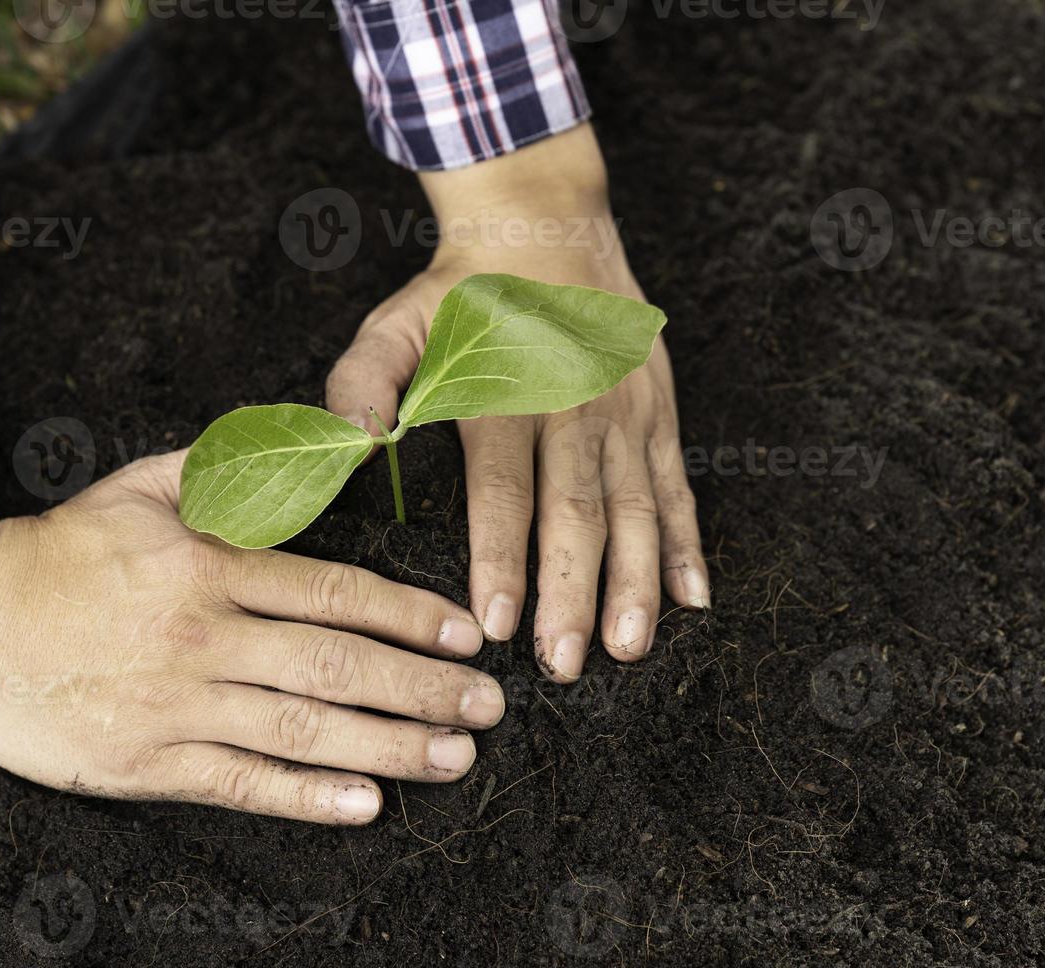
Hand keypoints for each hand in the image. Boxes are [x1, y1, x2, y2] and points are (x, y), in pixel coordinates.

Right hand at [0, 451, 503, 824]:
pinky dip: (308, 798)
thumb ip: (228, 471)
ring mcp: (178, 703)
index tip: (466, 633)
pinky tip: (366, 805)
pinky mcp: (146, 760)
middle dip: (425, 688)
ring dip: (390, 746)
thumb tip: (310, 445)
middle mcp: (207, 636)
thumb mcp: (144, 485)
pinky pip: (242, 781)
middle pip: (339, 665)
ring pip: (304, 729)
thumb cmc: (60, 547)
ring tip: (454, 757)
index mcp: (213, 565)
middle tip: (488, 705)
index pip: (337, 592)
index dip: (412, 616)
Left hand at [325, 125, 709, 683]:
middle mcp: (575, 407)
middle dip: (572, 594)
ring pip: (636, 510)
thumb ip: (364, 381)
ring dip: (635, 582)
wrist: (547, 225)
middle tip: (563, 664)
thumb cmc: (462, 292)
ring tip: (628, 648)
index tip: (495, 622)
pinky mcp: (659, 415)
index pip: (503, 489)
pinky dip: (688, 545)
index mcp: (507, 392)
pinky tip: (694, 600)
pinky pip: (677, 488)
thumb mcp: (397, 323)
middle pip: (576, 513)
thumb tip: (350, 441)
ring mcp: (626, 413)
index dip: (501, 558)